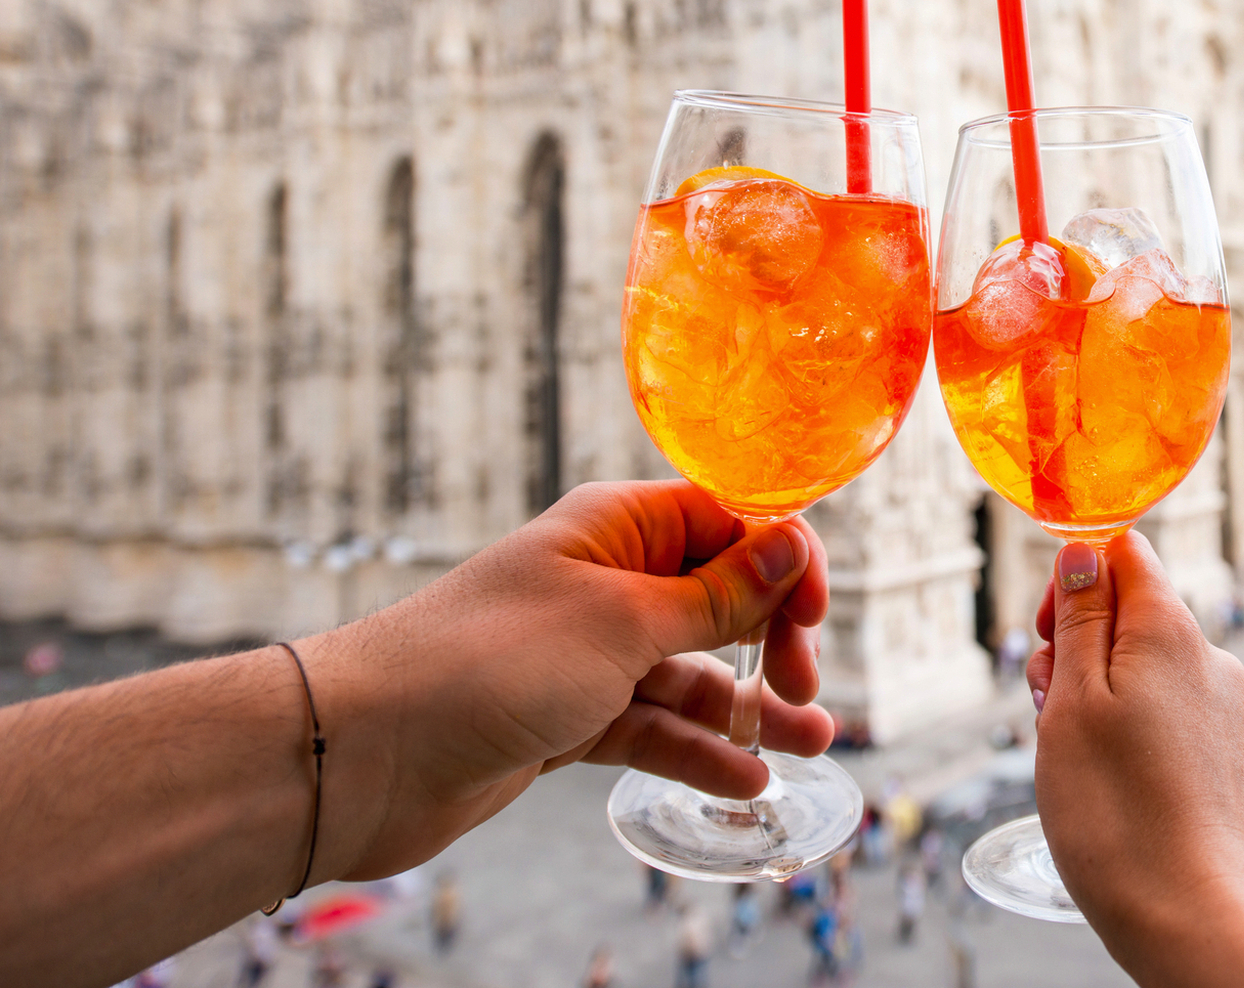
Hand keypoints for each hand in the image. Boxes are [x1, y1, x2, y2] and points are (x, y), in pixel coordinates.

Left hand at [303, 480, 835, 882]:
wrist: (367, 752)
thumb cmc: (488, 661)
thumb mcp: (623, 623)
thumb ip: (716, 595)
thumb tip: (790, 547)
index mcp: (618, 528)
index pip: (728, 523)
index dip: (782, 560)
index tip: (815, 614)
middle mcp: (608, 581)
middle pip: (721, 598)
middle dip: (773, 639)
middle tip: (802, 689)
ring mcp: (589, 653)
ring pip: (694, 672)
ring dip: (750, 708)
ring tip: (815, 744)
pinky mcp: (570, 717)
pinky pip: (654, 726)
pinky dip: (698, 750)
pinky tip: (743, 782)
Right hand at [1027, 532, 1243, 987]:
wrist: (1191, 917)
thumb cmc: (1118, 812)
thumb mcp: (1072, 699)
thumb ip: (1078, 617)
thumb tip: (1083, 550)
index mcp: (1171, 628)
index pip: (1123, 551)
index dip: (1072, 577)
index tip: (1046, 633)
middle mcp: (1207, 656)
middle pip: (1125, 611)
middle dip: (1072, 645)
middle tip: (1048, 707)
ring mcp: (1217, 706)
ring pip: (1135, 665)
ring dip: (1088, 693)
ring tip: (1072, 754)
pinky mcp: (1216, 751)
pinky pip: (1156, 709)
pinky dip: (1118, 728)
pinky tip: (1102, 779)